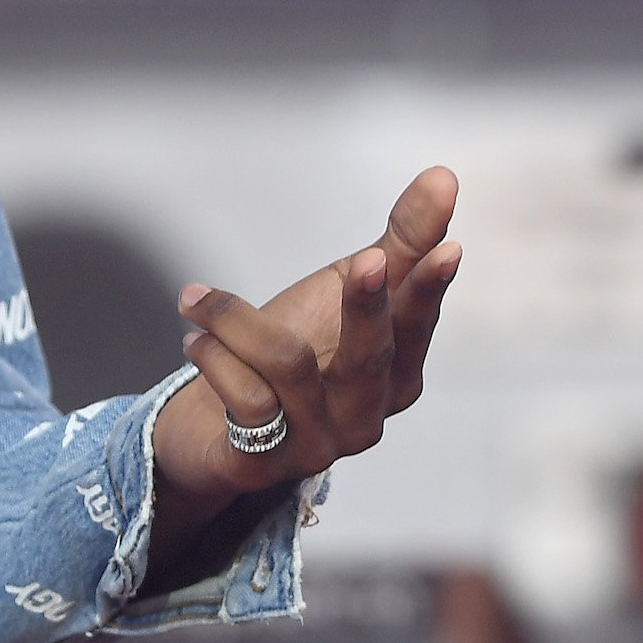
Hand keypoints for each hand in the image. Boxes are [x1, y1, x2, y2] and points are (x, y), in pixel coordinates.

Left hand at [153, 168, 462, 522]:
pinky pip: (246, 401)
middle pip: (371, 358)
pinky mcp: (265, 467)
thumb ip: (397, 242)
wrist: (212, 426)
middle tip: (363, 259)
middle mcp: (366, 417)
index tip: (449, 248)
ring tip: (195, 298)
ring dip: (237, 320)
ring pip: (291, 367)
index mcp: (395, 375)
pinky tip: (193, 339)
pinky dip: (215, 358)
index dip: (429, 290)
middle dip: (368, 305)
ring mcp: (318, 446)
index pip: (417, 326)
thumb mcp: (346, 289)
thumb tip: (445, 175)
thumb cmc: (296, 350)